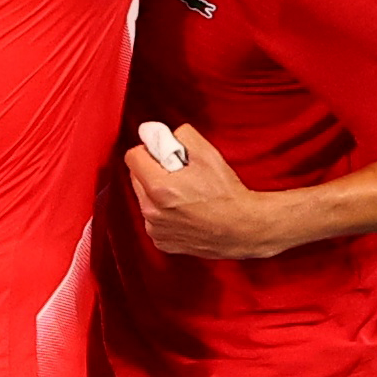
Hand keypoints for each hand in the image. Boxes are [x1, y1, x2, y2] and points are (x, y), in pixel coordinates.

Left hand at [125, 121, 284, 260]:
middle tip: (179, 174)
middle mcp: (151, 211)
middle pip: (137, 178)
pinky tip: (185, 212)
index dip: (148, 150)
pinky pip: (154, 220)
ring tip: (185, 195)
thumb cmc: (227, 194)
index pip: (132, 157)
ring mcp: (156, 229)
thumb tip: (159, 133)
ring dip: (157, 194)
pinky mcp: (162, 242)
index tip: (162, 153)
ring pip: (144, 200)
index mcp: (158, 187)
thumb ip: (181, 136)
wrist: (243, 228)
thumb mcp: (208, 154)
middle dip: (153, 172)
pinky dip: (164, 214)